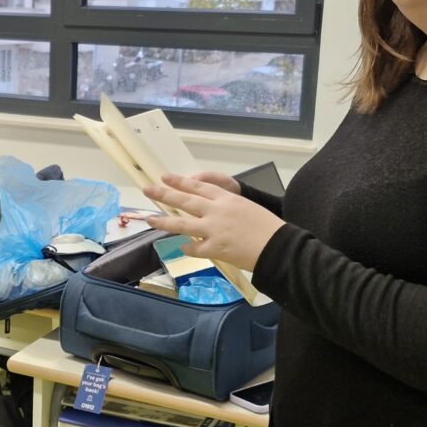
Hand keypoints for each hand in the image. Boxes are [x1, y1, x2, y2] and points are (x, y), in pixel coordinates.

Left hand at [143, 172, 284, 271]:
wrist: (279, 247)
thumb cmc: (268, 227)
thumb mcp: (247, 208)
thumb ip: (226, 207)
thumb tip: (209, 211)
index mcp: (226, 199)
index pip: (198, 186)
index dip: (180, 181)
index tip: (165, 177)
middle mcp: (216, 211)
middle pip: (185, 200)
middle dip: (164, 194)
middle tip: (147, 190)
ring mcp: (213, 230)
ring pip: (182, 224)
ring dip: (164, 221)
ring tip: (149, 219)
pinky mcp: (215, 249)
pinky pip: (194, 248)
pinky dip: (187, 248)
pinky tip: (181, 247)